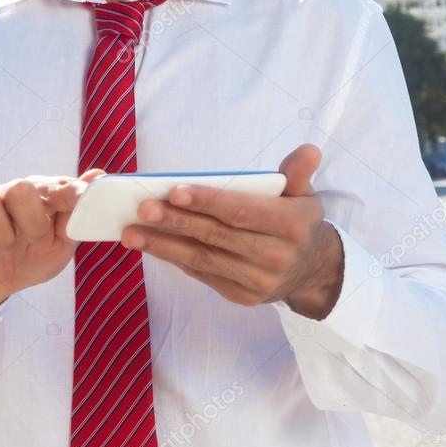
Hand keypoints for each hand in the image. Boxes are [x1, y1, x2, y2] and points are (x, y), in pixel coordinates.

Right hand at [0, 169, 104, 313]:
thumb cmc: (30, 260)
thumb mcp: (59, 246)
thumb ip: (76, 215)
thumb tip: (97, 176)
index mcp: (39, 197)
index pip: (56, 185)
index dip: (70, 191)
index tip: (82, 197)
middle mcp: (9, 194)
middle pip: (20, 188)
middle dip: (30, 223)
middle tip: (30, 241)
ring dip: (0, 236)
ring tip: (3, 249)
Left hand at [120, 145, 343, 319]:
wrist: (313, 271)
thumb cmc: (299, 222)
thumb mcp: (305, 195)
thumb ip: (298, 172)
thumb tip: (308, 150)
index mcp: (291, 226)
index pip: (241, 212)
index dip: (207, 201)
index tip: (174, 190)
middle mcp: (275, 256)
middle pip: (216, 236)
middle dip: (176, 221)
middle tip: (143, 208)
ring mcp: (258, 281)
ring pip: (204, 259)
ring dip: (164, 245)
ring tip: (132, 232)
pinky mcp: (243, 297)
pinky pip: (203, 274)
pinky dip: (176, 259)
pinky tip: (153, 244)